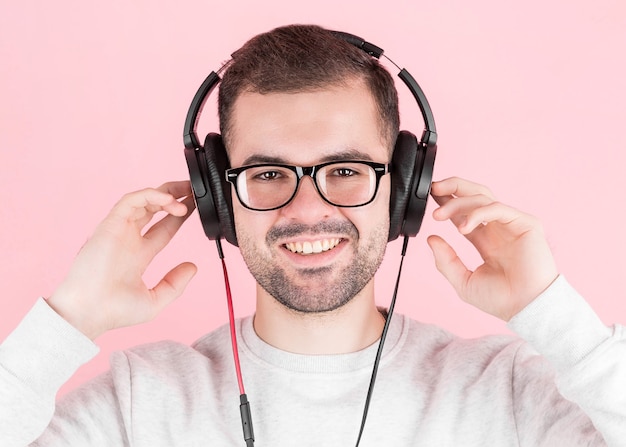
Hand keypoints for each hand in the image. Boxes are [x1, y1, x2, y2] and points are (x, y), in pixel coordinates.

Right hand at [47, 181, 196, 339]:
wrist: (89, 312)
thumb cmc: (114, 311)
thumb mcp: (155, 299)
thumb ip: (176, 283)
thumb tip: (193, 266)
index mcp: (138, 255)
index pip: (163, 228)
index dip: (179, 216)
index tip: (194, 209)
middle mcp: (129, 239)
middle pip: (154, 208)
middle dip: (174, 196)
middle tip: (193, 191)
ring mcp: (119, 230)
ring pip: (143, 200)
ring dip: (166, 194)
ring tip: (186, 200)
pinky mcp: (110, 224)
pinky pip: (131, 200)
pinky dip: (150, 195)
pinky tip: (168, 200)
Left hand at [427, 177, 557, 320]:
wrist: (526, 309)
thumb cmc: (500, 300)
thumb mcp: (463, 281)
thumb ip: (446, 261)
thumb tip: (431, 238)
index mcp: (486, 240)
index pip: (464, 213)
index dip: (447, 201)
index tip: (429, 196)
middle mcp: (498, 228)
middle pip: (474, 195)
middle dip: (453, 187)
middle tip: (433, 190)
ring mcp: (512, 224)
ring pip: (483, 197)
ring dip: (457, 202)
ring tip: (439, 215)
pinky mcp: (526, 223)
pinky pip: (498, 208)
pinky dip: (477, 213)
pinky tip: (463, 227)